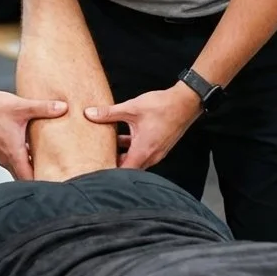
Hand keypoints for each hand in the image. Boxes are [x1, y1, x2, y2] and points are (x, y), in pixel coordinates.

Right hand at [0, 85, 66, 179]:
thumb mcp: (22, 107)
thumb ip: (44, 108)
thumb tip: (64, 107)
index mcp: (13, 152)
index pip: (28, 178)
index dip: (42, 182)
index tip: (54, 183)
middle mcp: (4, 157)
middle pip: (23, 176)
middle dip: (37, 177)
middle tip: (54, 176)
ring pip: (16, 168)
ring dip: (28, 168)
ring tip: (45, 164)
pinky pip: (10, 160)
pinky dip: (20, 160)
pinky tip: (30, 150)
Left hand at [84, 83, 201, 169]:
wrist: (186, 102)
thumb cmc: (163, 106)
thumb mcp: (132, 108)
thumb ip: (109, 113)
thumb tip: (89, 113)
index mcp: (143, 151)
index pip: (123, 172)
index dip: (108, 173)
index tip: (96, 170)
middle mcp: (151, 156)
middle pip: (128, 168)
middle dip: (114, 164)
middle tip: (98, 158)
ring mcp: (157, 152)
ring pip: (135, 160)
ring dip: (123, 155)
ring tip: (108, 147)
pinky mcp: (159, 146)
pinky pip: (142, 153)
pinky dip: (132, 149)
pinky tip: (123, 137)